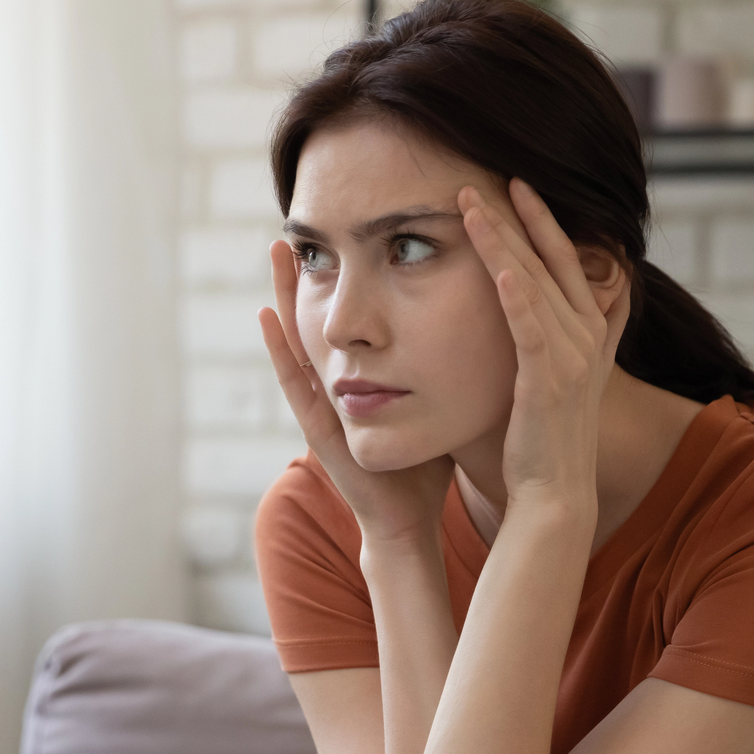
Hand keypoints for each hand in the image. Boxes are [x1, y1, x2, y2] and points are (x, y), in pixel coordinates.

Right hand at [259, 240, 453, 546]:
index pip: (345, 320)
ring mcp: (323, 409)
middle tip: (293, 230)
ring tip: (277, 253)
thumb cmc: (425, 461)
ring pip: (297, 344)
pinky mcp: (321, 432)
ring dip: (284, 298)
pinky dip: (280, 351)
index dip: (339, 280)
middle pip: (313, 323)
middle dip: (302, 279)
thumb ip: (446, 363)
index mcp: (361, 380)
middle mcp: (335, 389)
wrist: (412, 522)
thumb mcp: (436, 398)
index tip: (341, 234)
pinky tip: (270, 318)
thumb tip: (484, 316)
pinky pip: (295, 386)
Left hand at [458, 179, 629, 515]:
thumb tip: (533, 302)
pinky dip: (517, 297)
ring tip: (472, 203)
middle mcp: (586, 337)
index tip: (517, 183)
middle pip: (552, 260)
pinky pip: (530, 330)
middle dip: (520, 216)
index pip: (565, 260)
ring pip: (535, 284)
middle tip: (489, 176)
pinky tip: (500, 268)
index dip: (543, 220)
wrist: (554, 494)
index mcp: (586, 331)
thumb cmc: (540, 438)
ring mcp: (571, 358)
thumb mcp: (552, 376)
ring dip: (504, 241)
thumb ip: (552, 336)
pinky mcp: (548, 382)